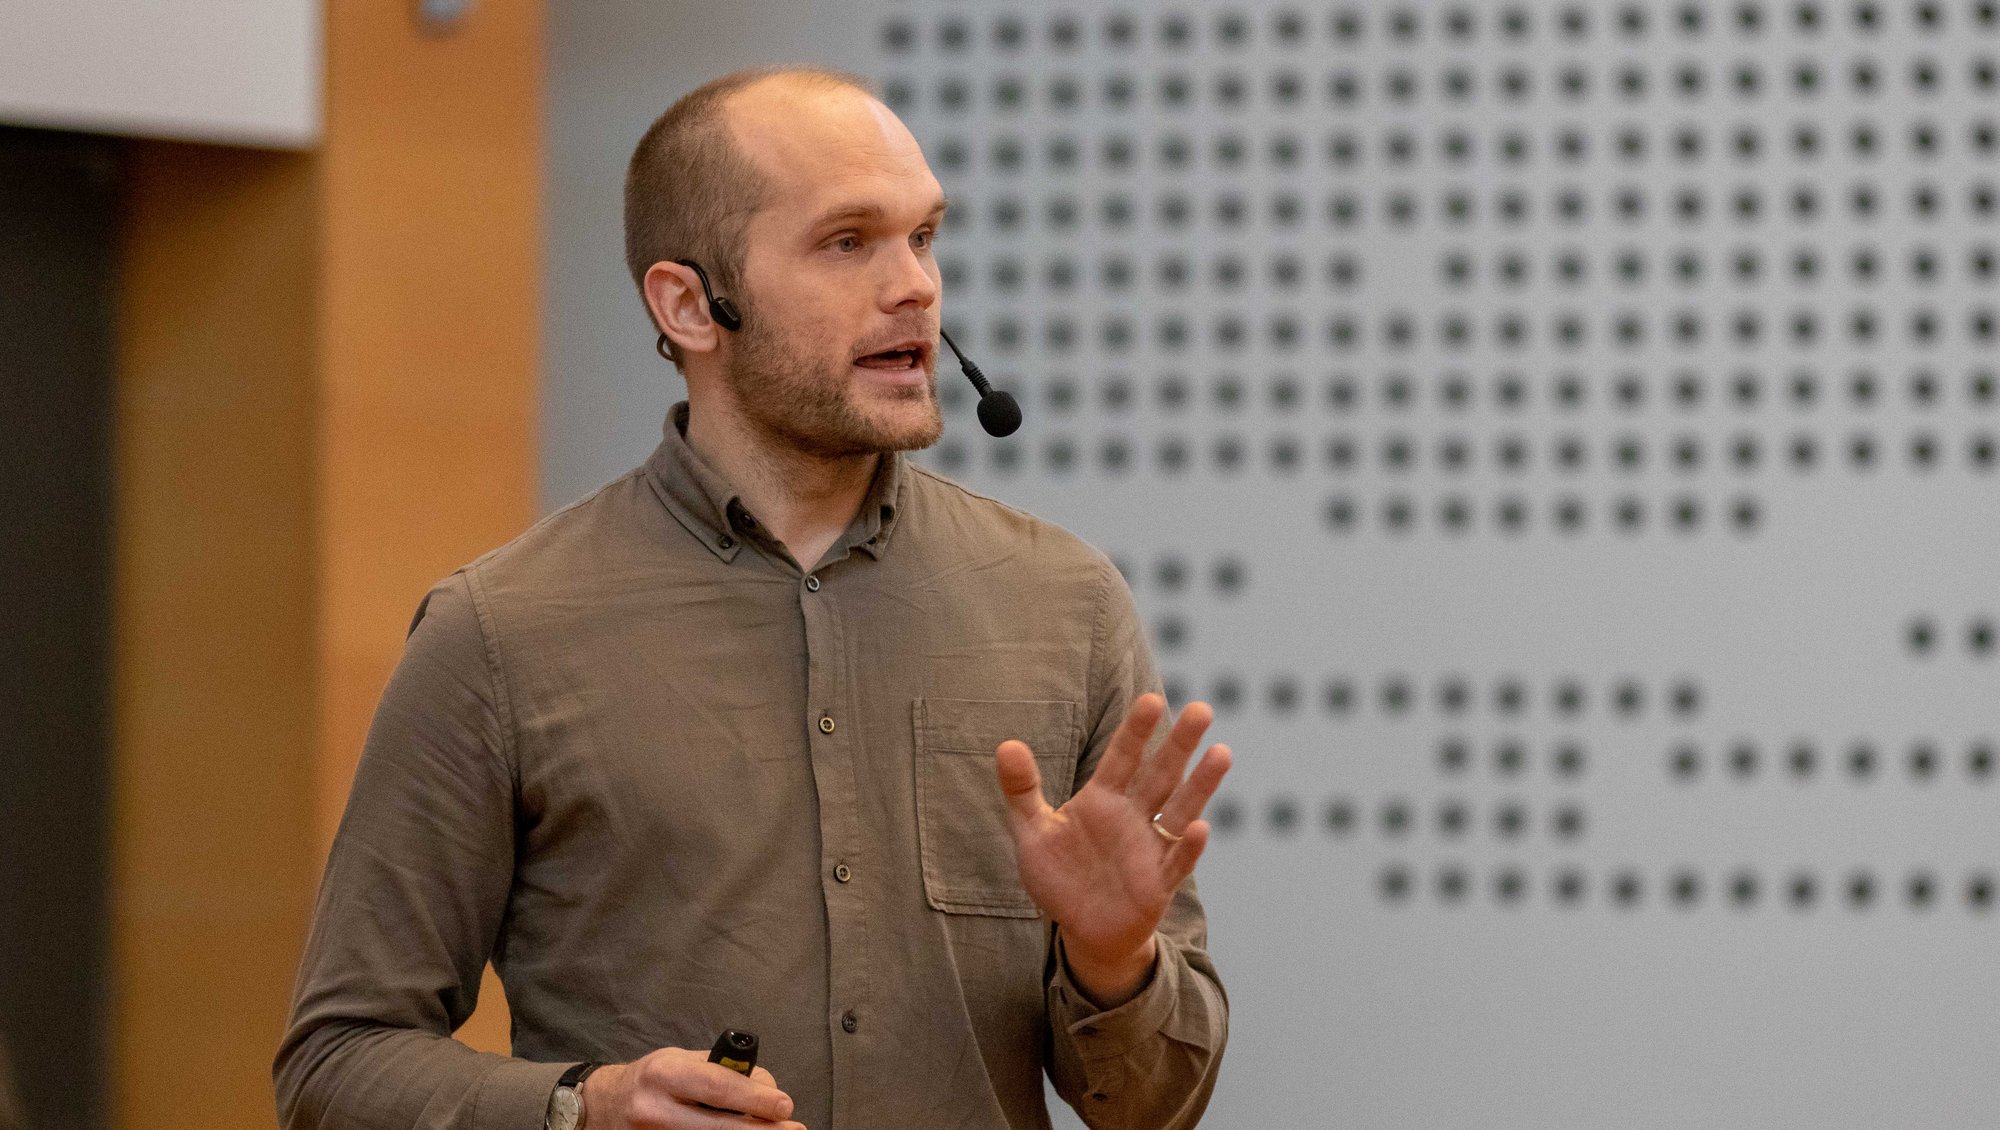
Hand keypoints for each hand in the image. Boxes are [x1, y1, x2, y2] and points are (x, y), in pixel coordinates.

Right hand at [581, 1048, 804, 1128]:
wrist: (606, 1105)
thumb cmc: (654, 1078)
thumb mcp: (682, 1060)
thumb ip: (720, 1071)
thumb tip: (765, 1089)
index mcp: (664, 1074)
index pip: (716, 1088)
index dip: (754, 1098)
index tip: (784, 1105)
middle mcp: (657, 1109)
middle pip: (718, 1128)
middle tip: (793, 1129)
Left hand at [995, 693, 1231, 1005]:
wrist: (1082, 929)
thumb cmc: (1060, 874)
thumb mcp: (1032, 830)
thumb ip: (1021, 789)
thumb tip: (1006, 745)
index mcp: (1103, 798)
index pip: (1122, 757)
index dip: (1135, 731)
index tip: (1149, 700)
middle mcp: (1132, 816)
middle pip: (1161, 774)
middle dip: (1179, 744)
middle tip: (1201, 709)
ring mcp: (1149, 849)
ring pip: (1180, 810)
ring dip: (1200, 785)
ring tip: (1221, 753)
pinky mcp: (1157, 884)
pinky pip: (1176, 863)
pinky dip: (1188, 847)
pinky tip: (1201, 828)